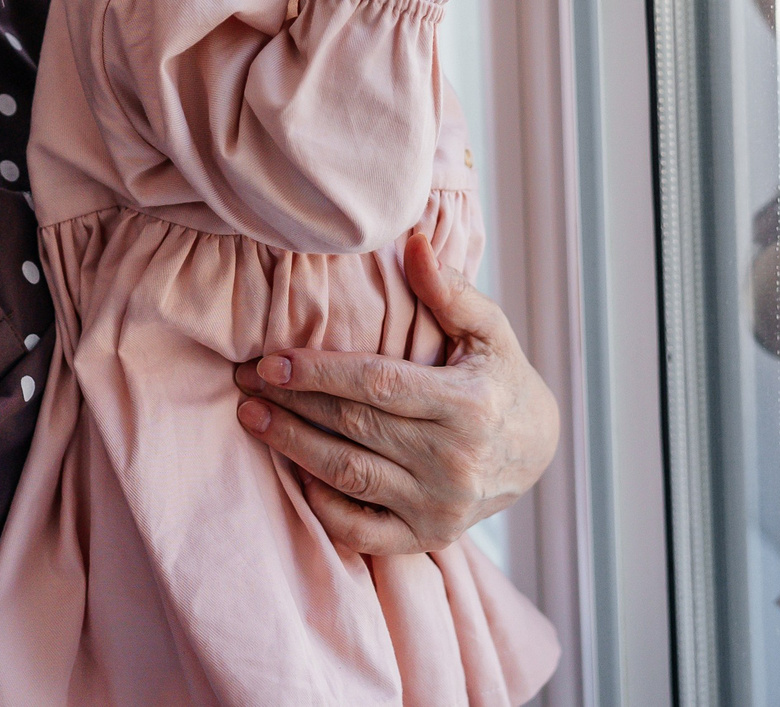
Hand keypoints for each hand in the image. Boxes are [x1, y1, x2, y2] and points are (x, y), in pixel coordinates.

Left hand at [233, 232, 557, 553]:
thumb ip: (451, 290)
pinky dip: (323, 504)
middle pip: (354, 427)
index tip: (271, 360)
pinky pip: (362, 529)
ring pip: (348, 475)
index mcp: (468, 406)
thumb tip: (414, 243)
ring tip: (251, 417)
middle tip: (244, 380)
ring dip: (292, 445)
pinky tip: (293, 472)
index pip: (379, 385)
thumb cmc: (501, 379)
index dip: (319, 372)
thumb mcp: (490, 330)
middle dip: (291, 401)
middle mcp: (455, 462)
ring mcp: (440, 506)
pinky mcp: (428, 536)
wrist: (535, 451)